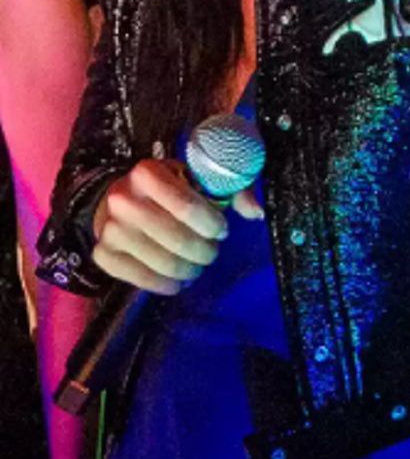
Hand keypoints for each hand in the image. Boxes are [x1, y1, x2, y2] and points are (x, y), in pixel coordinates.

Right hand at [90, 158, 263, 293]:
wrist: (120, 201)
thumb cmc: (171, 190)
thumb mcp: (199, 178)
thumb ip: (233, 190)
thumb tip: (256, 213)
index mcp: (147, 173)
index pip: (189, 207)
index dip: (213, 226)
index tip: (221, 232)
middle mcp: (122, 199)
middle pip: (180, 240)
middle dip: (206, 252)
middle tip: (210, 252)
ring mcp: (109, 229)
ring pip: (166, 264)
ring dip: (191, 271)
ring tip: (196, 266)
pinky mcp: (103, 254)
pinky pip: (143, 280)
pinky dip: (168, 285)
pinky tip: (178, 281)